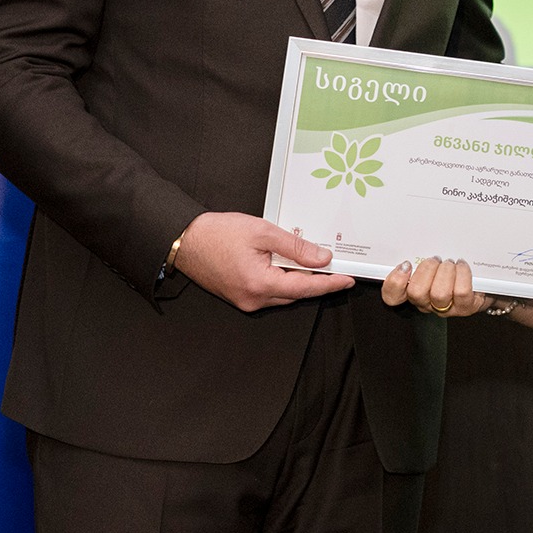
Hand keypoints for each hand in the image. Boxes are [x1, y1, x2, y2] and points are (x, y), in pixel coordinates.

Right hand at [172, 211, 355, 311]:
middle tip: (334, 264)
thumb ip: (295, 247)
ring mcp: (246, 300)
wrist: (185, 240)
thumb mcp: (263, 232)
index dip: (329, 284)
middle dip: (316, 279)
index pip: (305, 287)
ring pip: (284, 293)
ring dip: (298, 279)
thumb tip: (322, 259)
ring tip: (309, 260)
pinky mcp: (241, 297)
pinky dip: (282, 279)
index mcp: (259, 284)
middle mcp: (253, 299)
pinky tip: (286, 264)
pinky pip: (270, 292)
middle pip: (296, 293)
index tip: (347, 280)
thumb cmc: (217, 233)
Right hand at [381, 257, 490, 317]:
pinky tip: (463, 266)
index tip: (406, 265)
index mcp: (414, 291)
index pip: (393, 296)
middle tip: (437, 260)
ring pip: (438, 294)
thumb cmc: (455, 270)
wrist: (485, 283)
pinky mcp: (465, 307)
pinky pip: (460, 292)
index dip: (395, 282)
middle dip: (427, 270)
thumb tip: (417, 239)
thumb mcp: (435, 262)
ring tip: (451, 263)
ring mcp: (446, 308)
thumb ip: (421, 256)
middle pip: (416, 293)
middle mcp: (427, 303)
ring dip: (446, 271)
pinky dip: (462, 274)